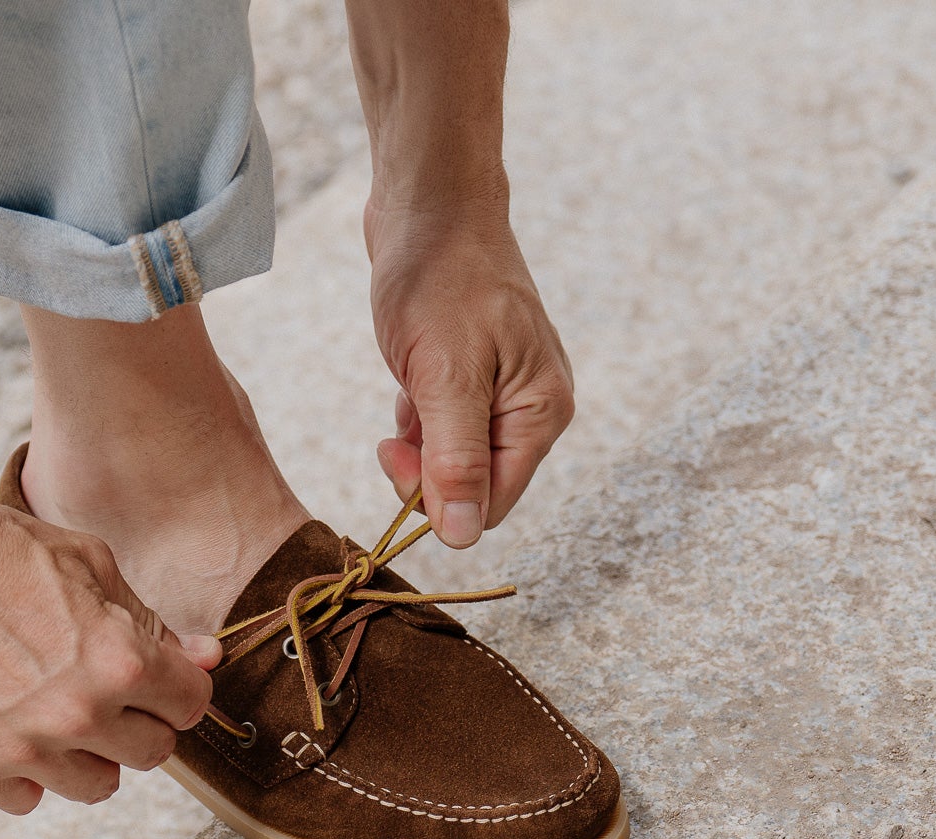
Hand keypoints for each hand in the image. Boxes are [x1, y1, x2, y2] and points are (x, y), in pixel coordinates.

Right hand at [0, 497, 221, 813]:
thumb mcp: (86, 563)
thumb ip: (148, 620)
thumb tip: (206, 657)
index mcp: (118, 660)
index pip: (191, 704)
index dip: (178, 684)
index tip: (157, 674)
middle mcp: (78, 715)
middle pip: (153, 751)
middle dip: (139, 718)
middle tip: (104, 686)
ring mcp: (24, 748)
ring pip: (99, 786)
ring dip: (90, 753)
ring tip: (59, 710)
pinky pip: (29, 798)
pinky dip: (28, 772)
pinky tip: (12, 727)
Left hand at [364, 203, 574, 547]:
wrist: (429, 204)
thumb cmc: (438, 280)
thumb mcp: (443, 378)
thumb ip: (455, 461)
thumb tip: (464, 536)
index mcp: (542, 413)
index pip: (492, 504)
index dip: (439, 498)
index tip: (395, 454)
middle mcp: (535, 407)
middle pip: (476, 485)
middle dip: (426, 468)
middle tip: (393, 430)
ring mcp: (508, 390)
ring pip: (456, 456)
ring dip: (420, 439)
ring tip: (408, 385)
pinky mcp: (479, 374)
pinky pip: (447, 424)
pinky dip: (420, 413)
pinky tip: (410, 378)